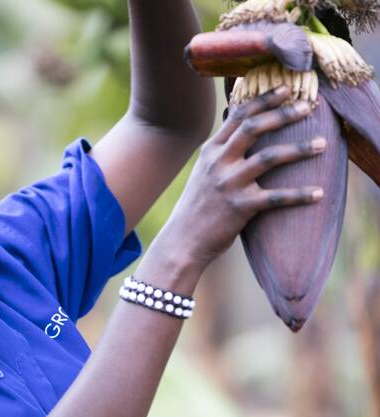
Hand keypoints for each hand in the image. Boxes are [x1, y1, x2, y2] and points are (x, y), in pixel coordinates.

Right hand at [160, 86, 325, 270]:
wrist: (183, 240)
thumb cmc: (198, 206)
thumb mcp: (204, 172)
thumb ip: (222, 151)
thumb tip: (240, 125)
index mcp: (210, 151)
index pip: (238, 116)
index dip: (263, 99)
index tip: (286, 88)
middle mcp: (218, 163)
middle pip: (253, 128)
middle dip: (283, 113)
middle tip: (308, 106)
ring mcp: (228, 184)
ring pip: (268, 157)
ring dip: (298, 149)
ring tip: (322, 145)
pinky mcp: (239, 207)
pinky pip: (275, 197)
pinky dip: (298, 195)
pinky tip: (318, 193)